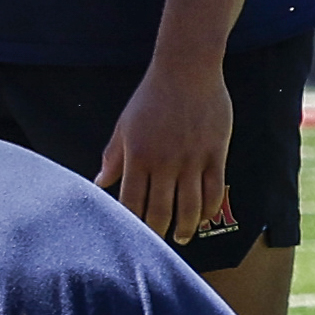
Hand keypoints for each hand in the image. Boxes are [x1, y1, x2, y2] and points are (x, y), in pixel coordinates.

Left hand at [97, 61, 237, 243]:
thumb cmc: (152, 96)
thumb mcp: (125, 125)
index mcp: (138, 156)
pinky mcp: (215, 153)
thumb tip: (100, 182)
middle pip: (161, 211)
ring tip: (184, 236)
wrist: (186, 69)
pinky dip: (209, 209)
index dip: (132, 224)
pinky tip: (204, 217)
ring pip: (190, 206)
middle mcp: (164, 162)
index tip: (133, 237)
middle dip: (159, 234)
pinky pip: (214, 190)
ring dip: (186, 228)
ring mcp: (191, 159)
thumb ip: (113, 156)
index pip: (132, 202)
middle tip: (160, 244)